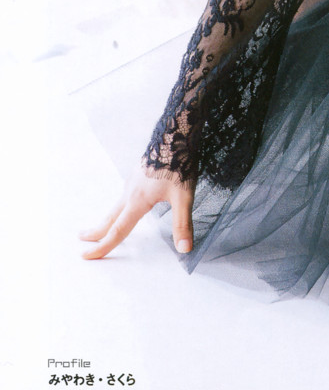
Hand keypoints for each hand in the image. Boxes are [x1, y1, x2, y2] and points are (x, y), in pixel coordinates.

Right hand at [80, 167, 194, 258]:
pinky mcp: (138, 173)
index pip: (118, 230)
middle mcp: (130, 192)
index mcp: (137, 201)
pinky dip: (118, 206)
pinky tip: (126, 204)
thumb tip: (184, 249)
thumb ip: (182, 224)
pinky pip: (124, 194)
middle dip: (97, 232)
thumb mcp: (184, 197)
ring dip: (107, 218)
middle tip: (82, 240)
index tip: (87, 256)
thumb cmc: (179, 164)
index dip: (103, 246)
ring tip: (101, 225)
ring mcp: (133, 181)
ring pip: (116, 205)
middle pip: (110, 217)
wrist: (176, 133)